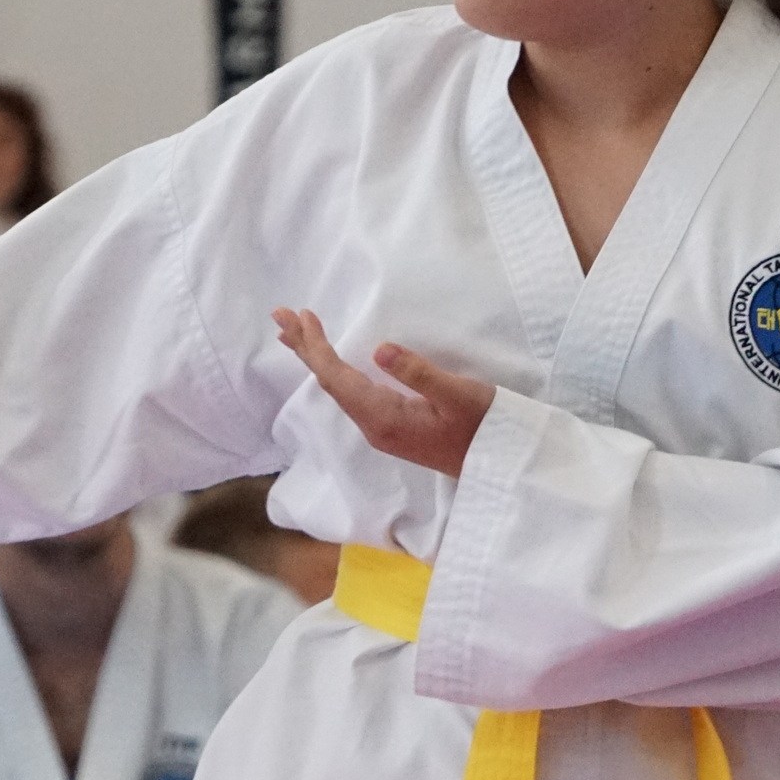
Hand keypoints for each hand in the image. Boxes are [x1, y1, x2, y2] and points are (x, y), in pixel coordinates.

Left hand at [273, 306, 495, 478]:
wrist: (500, 464)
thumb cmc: (485, 426)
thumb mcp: (459, 394)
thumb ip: (419, 373)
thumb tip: (379, 349)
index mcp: (385, 418)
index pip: (338, 378)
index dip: (317, 347)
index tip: (303, 316)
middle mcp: (375, 426)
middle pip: (330, 383)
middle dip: (305, 348)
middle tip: (280, 315)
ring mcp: (382, 428)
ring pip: (339, 388)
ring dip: (316, 358)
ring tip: (295, 333)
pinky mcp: (392, 426)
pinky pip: (352, 394)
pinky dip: (335, 370)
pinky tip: (329, 362)